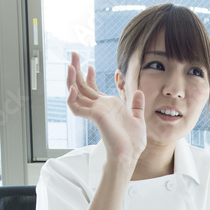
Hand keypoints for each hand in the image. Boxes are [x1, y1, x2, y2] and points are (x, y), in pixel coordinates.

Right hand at [67, 52, 145, 166]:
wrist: (130, 154)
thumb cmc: (133, 142)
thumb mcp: (138, 118)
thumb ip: (137, 105)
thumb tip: (139, 92)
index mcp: (107, 107)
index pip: (93, 89)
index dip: (89, 77)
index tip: (89, 65)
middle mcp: (99, 108)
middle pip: (82, 86)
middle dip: (77, 70)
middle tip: (73, 55)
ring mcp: (95, 112)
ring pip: (76, 94)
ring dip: (72, 80)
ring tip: (70, 66)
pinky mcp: (95, 117)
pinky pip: (77, 107)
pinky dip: (72, 98)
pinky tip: (72, 88)